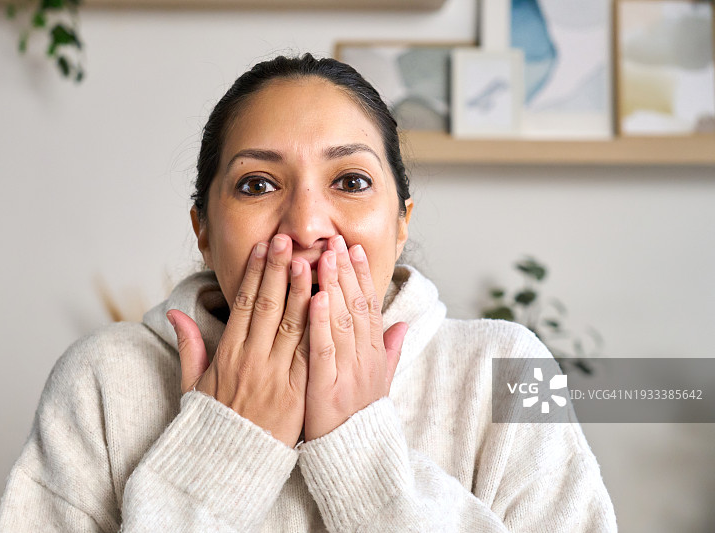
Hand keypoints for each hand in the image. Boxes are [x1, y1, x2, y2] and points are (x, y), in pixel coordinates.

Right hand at [166, 234, 310, 446]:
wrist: (230, 467)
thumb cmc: (213, 425)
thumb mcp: (192, 386)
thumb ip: (189, 347)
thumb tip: (174, 313)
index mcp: (227, 356)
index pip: (243, 304)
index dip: (254, 273)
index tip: (263, 248)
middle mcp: (251, 361)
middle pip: (267, 306)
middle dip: (279, 269)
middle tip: (288, 239)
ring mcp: (275, 377)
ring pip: (291, 324)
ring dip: (302, 289)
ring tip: (311, 259)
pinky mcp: (297, 394)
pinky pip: (310, 354)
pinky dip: (318, 327)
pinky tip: (328, 303)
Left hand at [304, 235, 407, 441]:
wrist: (355, 459)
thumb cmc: (361, 418)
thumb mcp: (381, 382)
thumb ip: (390, 351)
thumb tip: (402, 325)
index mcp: (374, 355)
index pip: (369, 306)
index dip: (361, 276)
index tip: (353, 249)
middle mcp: (364, 359)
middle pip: (357, 306)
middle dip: (346, 271)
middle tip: (336, 240)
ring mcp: (347, 372)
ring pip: (342, 321)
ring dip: (333, 286)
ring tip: (324, 256)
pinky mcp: (327, 388)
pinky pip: (324, 350)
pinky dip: (321, 323)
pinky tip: (315, 298)